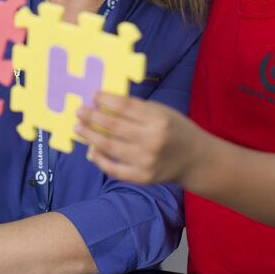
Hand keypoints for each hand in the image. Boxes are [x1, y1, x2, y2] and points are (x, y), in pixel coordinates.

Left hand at [75, 92, 204, 186]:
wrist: (195, 160)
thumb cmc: (176, 130)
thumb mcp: (162, 112)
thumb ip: (137, 109)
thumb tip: (105, 103)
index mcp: (158, 120)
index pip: (125, 107)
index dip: (106, 100)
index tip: (93, 95)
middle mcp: (152, 140)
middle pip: (113, 126)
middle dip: (92, 116)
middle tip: (80, 111)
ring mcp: (146, 161)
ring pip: (109, 147)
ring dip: (90, 135)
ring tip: (79, 127)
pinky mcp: (142, 177)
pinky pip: (114, 169)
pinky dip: (99, 159)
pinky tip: (91, 150)